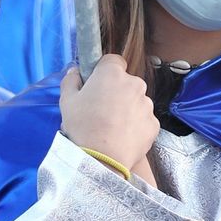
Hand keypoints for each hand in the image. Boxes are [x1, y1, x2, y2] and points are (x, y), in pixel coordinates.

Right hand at [59, 55, 157, 175]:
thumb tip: (75, 71)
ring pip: (136, 101)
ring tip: (113, 128)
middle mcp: (135, 83)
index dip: (105, 71)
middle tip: (102, 110)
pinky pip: (143, 120)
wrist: (103, 159)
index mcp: (113, 73)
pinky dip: (136, 126)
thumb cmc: (82, 126)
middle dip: (117, 91)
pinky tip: (123, 137)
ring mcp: (147, 104)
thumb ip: (71, 80)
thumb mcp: (67, 101)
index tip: (98, 84)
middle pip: (126, 82)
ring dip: (127, 109)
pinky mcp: (154, 124)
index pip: (113, 60)